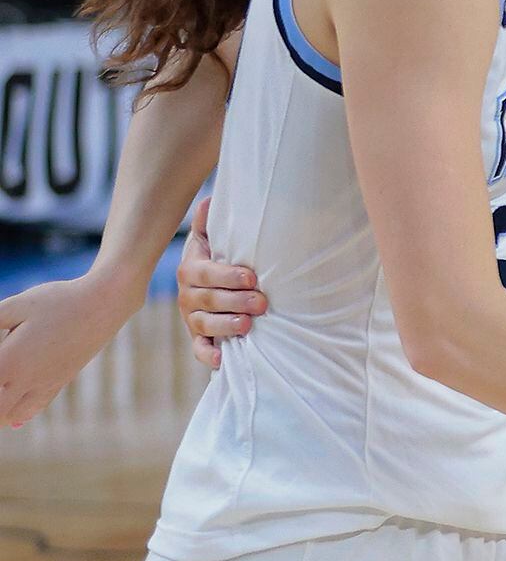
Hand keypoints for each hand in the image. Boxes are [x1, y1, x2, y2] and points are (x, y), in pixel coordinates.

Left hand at [0, 266, 148, 423]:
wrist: (105, 305)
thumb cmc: (58, 300)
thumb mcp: (15, 306)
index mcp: (10, 362)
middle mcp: (26, 379)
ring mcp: (45, 383)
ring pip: (10, 415)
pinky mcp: (59, 381)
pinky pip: (33, 408)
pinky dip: (16, 417)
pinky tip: (10, 422)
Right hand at [173, 198, 264, 369]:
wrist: (216, 283)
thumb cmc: (222, 257)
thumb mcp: (214, 238)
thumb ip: (210, 223)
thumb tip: (210, 201)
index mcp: (192, 269)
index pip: (204, 273)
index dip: (227, 276)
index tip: (252, 277)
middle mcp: (188, 295)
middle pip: (206, 300)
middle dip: (235, 301)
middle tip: (262, 302)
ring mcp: (193, 318)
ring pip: (203, 324)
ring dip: (225, 326)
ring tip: (247, 325)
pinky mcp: (200, 338)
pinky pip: (199, 350)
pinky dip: (209, 355)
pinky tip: (222, 359)